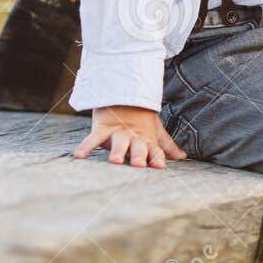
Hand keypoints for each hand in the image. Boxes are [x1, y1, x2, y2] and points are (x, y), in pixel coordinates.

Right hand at [73, 104, 187, 166]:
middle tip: (137, 164)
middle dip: (138, 155)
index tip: (159, 165)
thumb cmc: (141, 121)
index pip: (154, 151)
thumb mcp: (155, 133)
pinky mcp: (103, 129)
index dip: (157, 157)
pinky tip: (79, 156)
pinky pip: (93, 138)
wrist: (123, 96)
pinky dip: (86, 146)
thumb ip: (167, 147)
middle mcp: (133, 138)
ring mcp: (118, 133)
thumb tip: (184, 157)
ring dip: (117, 151)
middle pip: (137, 147)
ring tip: (115, 160)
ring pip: (118, 143)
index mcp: (147, 140)